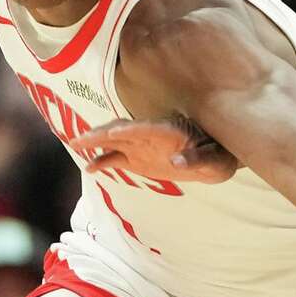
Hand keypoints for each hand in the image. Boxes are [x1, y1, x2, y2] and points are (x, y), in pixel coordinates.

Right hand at [69, 117, 237, 184]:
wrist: (217, 159)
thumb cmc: (219, 156)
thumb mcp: (215, 160)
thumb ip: (197, 159)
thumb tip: (177, 162)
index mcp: (169, 131)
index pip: (145, 128)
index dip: (129, 129)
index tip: (112, 131)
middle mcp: (150, 135)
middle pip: (122, 131)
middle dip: (101, 133)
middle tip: (80, 138)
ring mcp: (142, 146)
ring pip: (114, 141)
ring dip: (95, 142)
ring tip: (75, 144)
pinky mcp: (139, 159)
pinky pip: (117, 158)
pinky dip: (103, 161)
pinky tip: (90, 168)